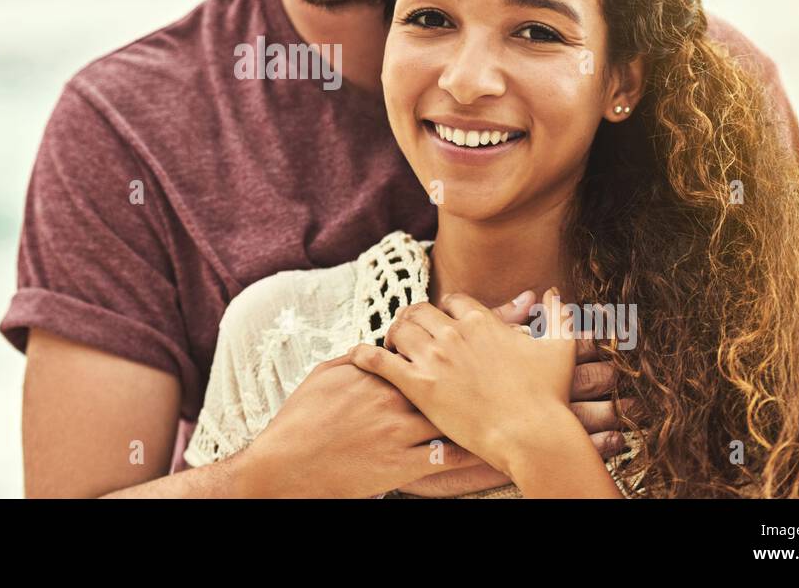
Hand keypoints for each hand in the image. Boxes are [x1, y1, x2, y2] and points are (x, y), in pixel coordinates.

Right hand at [240, 353, 486, 498]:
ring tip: (514, 409)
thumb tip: (373, 347)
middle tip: (509, 367)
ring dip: (484, 412)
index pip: (421, 350)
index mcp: (375, 371)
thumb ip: (355, 359)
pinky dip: (473, 454)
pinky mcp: (399, 463)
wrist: (284, 463)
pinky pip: (446, 457)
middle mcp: (391, 395)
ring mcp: (397, 429)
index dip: (454, 342)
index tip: (478, 335)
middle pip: (446, 377)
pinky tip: (495, 452)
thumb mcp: (324, 376)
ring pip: (453, 416)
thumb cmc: (300, 419)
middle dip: (478, 371)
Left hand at [349, 287, 581, 477]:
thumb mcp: (559, 348)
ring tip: (391, 346)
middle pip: (419, 310)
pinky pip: (379, 361)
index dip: (446, 309)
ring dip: (393, 334)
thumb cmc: (548, 395)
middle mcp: (454, 332)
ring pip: (399, 329)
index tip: (443, 319)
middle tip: (410, 331)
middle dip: (414, 318)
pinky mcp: (419, 385)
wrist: (532, 434)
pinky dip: (365, 355)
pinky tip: (356, 356)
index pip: (452, 300)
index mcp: (482, 322)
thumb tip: (553, 293)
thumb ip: (558, 316)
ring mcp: (435, 358)